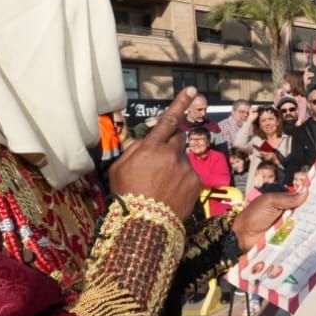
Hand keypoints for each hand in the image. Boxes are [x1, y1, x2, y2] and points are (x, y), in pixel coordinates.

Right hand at [108, 89, 202, 219]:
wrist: (145, 225)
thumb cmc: (127, 195)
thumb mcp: (119, 168)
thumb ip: (135, 150)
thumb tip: (147, 143)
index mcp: (151, 148)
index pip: (168, 119)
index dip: (180, 103)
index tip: (191, 90)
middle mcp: (172, 154)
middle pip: (178, 137)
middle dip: (171, 143)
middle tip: (160, 160)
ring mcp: (186, 169)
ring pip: (182, 159)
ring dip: (174, 166)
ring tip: (160, 186)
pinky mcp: (196, 183)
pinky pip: (189, 175)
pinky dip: (181, 181)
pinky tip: (170, 194)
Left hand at [233, 188, 307, 251]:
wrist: (242, 236)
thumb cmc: (253, 216)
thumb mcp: (270, 202)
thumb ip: (287, 198)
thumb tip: (306, 190)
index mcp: (285, 203)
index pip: (303, 199)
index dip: (314, 199)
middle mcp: (289, 215)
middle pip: (307, 214)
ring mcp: (289, 228)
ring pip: (305, 227)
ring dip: (313, 227)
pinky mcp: (288, 240)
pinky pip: (299, 239)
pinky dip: (305, 239)